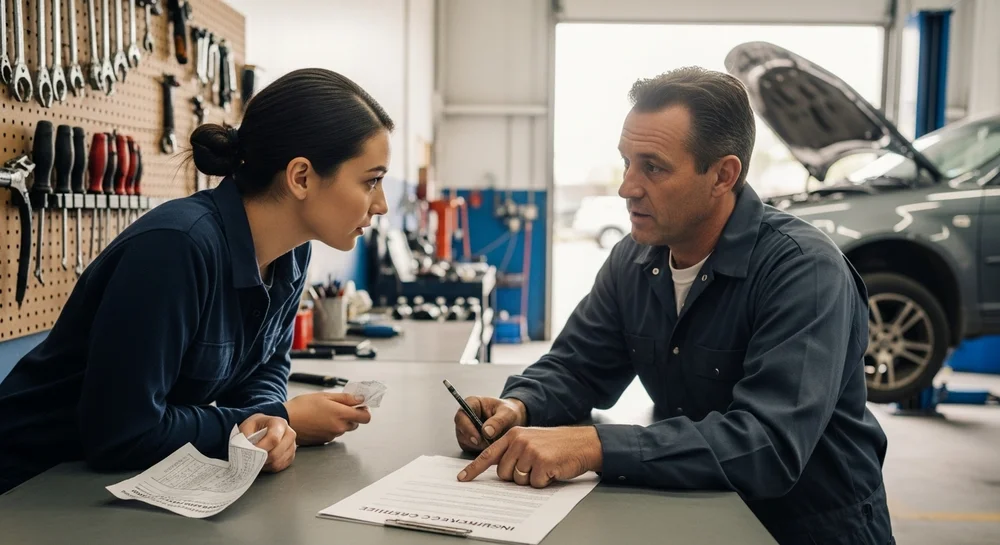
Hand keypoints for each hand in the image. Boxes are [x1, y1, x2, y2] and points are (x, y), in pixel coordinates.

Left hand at [238, 414, 296, 472]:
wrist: (265, 427)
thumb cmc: (256, 427)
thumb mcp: (247, 426)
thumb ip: (247, 438)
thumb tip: (247, 452)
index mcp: (279, 423)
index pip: (273, 438)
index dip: (261, 448)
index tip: (250, 452)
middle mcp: (289, 434)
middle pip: (276, 453)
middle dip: (262, 458)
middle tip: (252, 457)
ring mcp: (292, 446)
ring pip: (278, 462)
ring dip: (265, 463)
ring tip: (258, 458)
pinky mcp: (291, 456)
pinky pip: (280, 466)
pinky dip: (270, 466)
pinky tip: (264, 460)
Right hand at [284, 392, 371, 445]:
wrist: (286, 420)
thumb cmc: (303, 406)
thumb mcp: (325, 396)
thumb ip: (345, 398)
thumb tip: (360, 399)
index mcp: (341, 415)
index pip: (366, 417)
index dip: (364, 410)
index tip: (359, 405)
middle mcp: (339, 428)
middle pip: (355, 423)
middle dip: (351, 415)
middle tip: (339, 406)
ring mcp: (332, 436)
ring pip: (344, 428)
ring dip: (340, 421)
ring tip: (326, 412)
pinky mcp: (324, 441)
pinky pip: (334, 433)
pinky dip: (331, 427)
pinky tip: (320, 420)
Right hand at [454, 396, 526, 452]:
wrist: (514, 420)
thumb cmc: (510, 412)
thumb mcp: (508, 414)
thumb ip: (498, 421)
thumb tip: (486, 432)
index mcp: (472, 404)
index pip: (461, 415)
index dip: (467, 427)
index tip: (478, 438)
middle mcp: (466, 416)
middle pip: (460, 430)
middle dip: (473, 439)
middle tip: (487, 444)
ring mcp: (467, 429)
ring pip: (464, 441)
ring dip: (478, 446)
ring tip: (493, 443)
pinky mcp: (469, 440)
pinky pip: (470, 448)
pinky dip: (479, 450)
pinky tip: (491, 446)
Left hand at [457, 426, 602, 487]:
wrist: (581, 443)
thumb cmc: (556, 445)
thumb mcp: (530, 440)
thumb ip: (512, 450)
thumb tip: (498, 470)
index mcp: (513, 435)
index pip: (488, 454)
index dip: (474, 469)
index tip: (462, 478)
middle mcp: (519, 441)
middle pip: (504, 473)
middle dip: (516, 476)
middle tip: (533, 466)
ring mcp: (530, 452)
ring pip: (518, 480)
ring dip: (531, 479)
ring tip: (544, 466)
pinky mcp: (542, 463)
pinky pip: (534, 484)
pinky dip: (544, 482)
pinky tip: (552, 470)